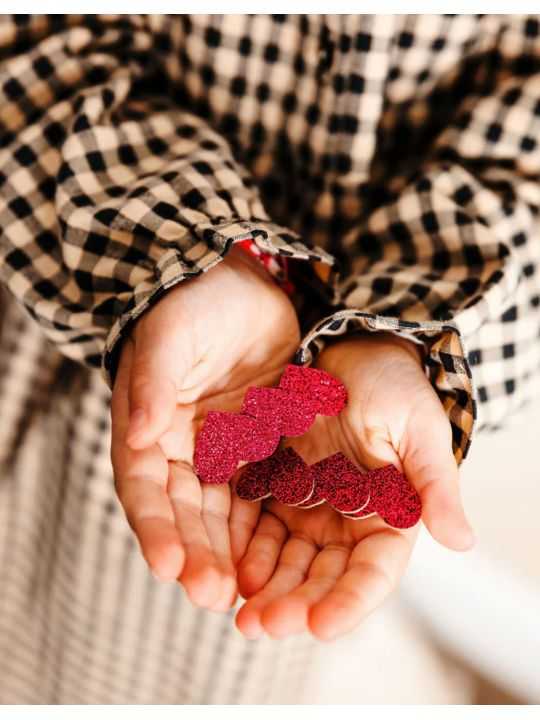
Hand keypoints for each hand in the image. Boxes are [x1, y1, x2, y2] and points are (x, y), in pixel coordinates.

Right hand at [110, 245, 299, 610]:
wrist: (242, 286)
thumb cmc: (196, 304)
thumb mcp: (171, 336)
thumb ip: (155, 381)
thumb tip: (138, 431)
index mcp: (148, 428)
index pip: (144, 488)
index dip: (154, 528)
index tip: (168, 566)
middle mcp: (180, 449)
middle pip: (183, 513)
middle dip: (196, 555)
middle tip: (214, 595)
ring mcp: (220, 452)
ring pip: (221, 514)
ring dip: (230, 554)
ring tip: (246, 593)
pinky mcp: (257, 448)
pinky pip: (260, 495)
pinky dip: (264, 527)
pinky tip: (279, 557)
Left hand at [232, 333, 474, 638]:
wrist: (351, 351)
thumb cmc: (393, 385)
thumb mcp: (418, 428)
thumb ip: (433, 483)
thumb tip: (463, 541)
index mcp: (390, 515)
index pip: (373, 571)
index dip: (350, 601)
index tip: (321, 625)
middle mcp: (349, 522)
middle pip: (323, 576)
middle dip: (295, 604)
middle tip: (261, 625)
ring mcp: (311, 508)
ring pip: (288, 562)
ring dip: (265, 589)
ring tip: (239, 613)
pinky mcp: (277, 488)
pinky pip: (258, 527)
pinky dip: (245, 550)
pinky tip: (227, 566)